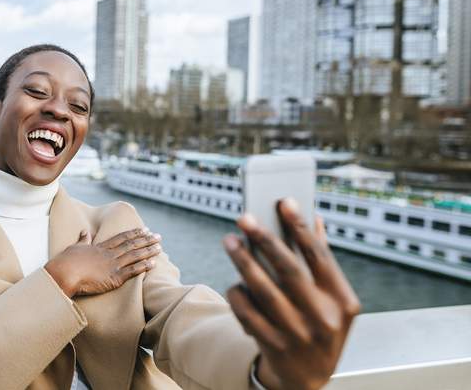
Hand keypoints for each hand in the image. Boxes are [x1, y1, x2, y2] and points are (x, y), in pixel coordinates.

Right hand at [44, 227, 161, 297]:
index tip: (144, 230)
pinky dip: (144, 266)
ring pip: (135, 255)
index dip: (134, 233)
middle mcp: (109, 254)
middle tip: (158, 236)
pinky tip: (153, 263)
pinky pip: (133, 271)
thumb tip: (85, 231)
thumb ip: (83, 240)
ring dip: (149, 251)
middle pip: (132, 244)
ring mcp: (113, 265)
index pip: (121, 238)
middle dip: (146, 240)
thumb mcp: (75, 247)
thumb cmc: (66, 262)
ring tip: (160, 247)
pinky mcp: (114, 277)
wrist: (64, 273)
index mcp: (100, 247)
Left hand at [223, 198, 360, 389]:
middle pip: (288, 269)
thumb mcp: (333, 301)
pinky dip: (238, 293)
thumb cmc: (320, 327)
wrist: (308, 379)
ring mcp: (298, 333)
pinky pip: (246, 311)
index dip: (300, 226)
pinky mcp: (273, 345)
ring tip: (230, 240)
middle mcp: (323, 317)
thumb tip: (314, 218)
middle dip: (264, 239)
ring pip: (262, 289)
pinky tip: (235, 284)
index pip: (319, 255)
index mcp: (342, 300)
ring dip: (242, 261)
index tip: (283, 201)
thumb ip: (323, 262)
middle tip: (244, 217)